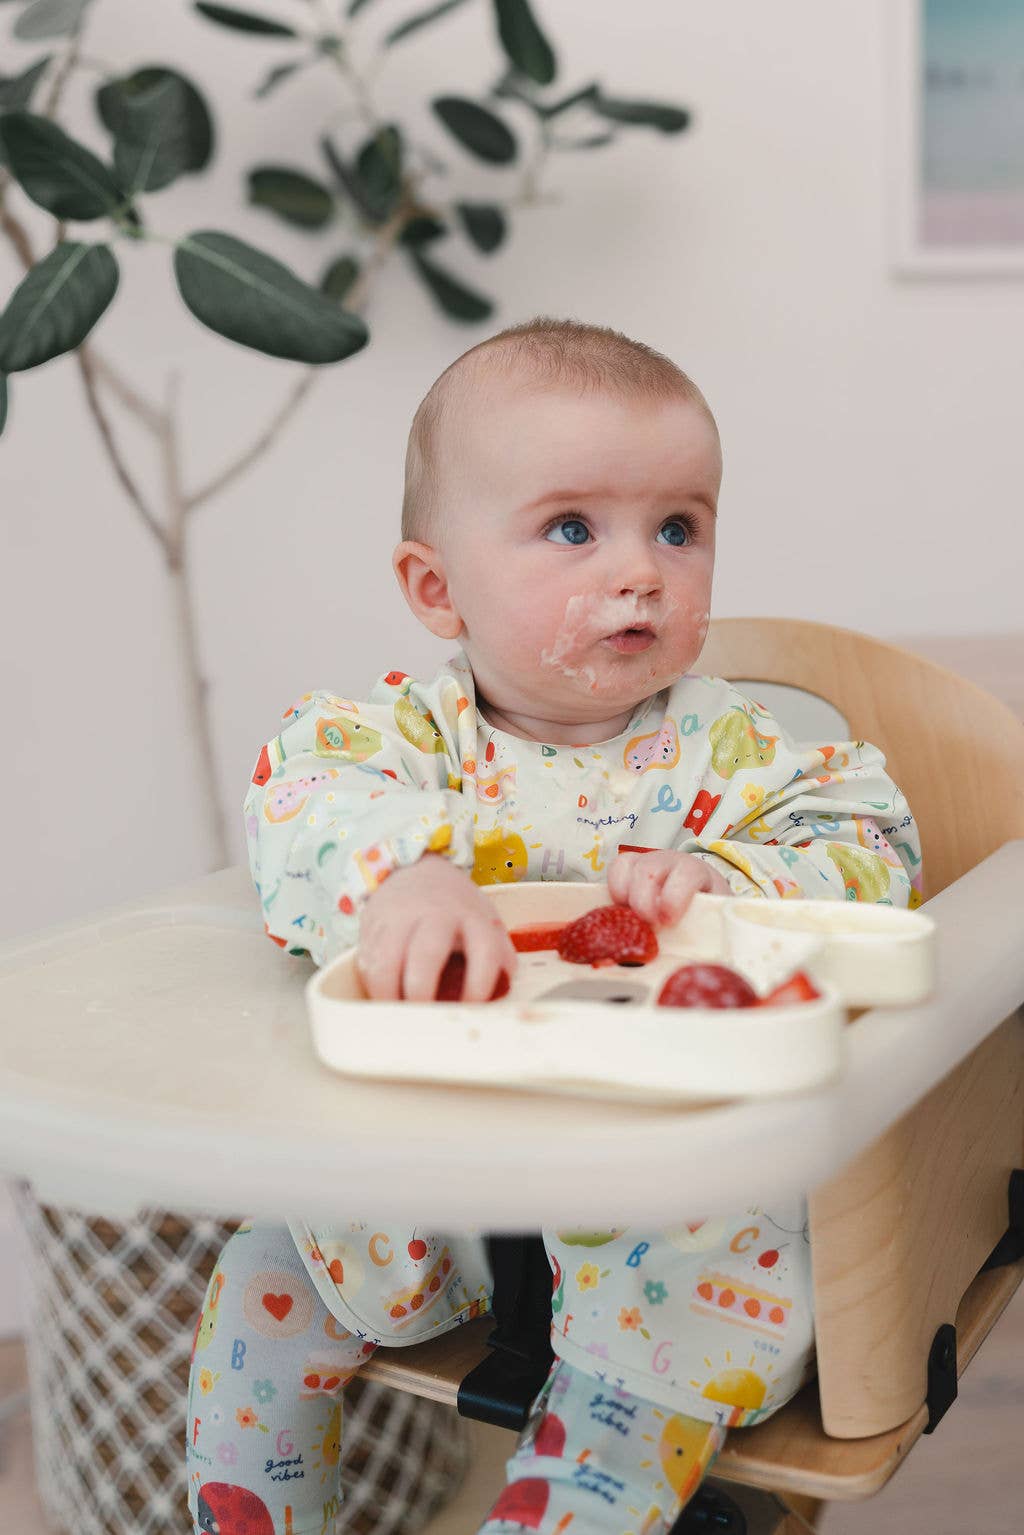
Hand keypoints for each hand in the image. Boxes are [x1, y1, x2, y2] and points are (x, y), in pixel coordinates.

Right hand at [357, 855, 516, 1002]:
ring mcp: (399, 919)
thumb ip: (498, 952)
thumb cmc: (453, 905)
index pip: (483, 950)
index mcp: (470, 916)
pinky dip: (374, 988)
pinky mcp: (372, 926)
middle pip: (426, 954)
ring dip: (391, 997)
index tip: (472, 1006)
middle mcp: (434, 914)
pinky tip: (386, 998)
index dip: (480, 984)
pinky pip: (367, 963)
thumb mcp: (484, 918)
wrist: (414, 870)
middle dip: (423, 993)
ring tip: (401, 1015)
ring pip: (386, 962)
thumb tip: (506, 985)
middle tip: (425, 1017)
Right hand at [607, 850, 730, 925]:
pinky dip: (613, 891)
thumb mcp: (712, 923)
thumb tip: (693, 965)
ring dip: (625, 898)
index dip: (674, 897)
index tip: (668, 921)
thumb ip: (705, 937)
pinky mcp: (629, 867)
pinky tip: (621, 911)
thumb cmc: (705, 913)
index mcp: (695, 871)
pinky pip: (615, 870)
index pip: (686, 873)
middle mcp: (669, 861)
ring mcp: (646, 861)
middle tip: (647, 926)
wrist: (700, 894)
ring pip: (627, 867)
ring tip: (632, 922)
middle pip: (649, 870)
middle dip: (644, 902)